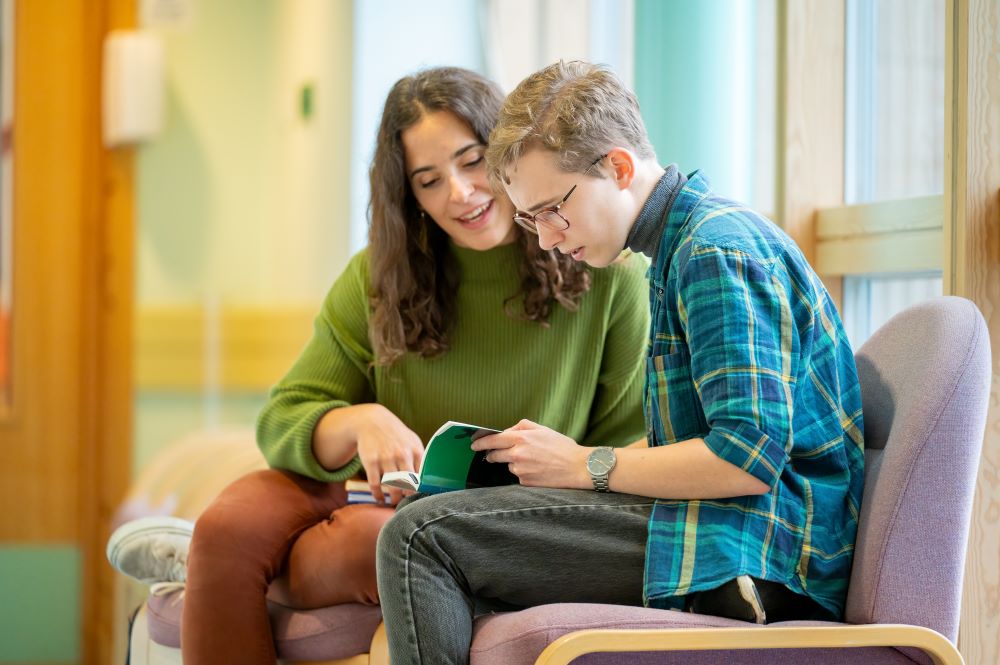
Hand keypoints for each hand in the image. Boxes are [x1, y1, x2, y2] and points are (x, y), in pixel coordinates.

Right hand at [339, 404, 423, 504]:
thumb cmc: (396, 434)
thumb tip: (428, 479)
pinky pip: (375, 485)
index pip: (422, 477)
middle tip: (407, 504)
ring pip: (393, 487)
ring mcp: (386, 458)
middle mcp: (402, 454)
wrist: (372, 421)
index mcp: (415, 450)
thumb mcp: (412, 441)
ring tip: (395, 503)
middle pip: (409, 485)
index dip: (421, 490)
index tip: (419, 498)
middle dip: (409, 498)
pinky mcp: (371, 461)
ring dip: (394, 499)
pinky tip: (380, 499)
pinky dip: (378, 495)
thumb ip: (420, 458)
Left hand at [470, 419, 589, 488]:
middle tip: (493, 455)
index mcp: (521, 438)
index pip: (492, 440)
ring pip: (509, 466)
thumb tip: (507, 431)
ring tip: (534, 461)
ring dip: (514, 463)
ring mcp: (520, 470)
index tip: (474, 445)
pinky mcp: (525, 482)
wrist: (578, 467)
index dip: (480, 443)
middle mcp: (517, 454)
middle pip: (495, 455)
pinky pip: (519, 476)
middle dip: (492, 455)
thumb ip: (522, 427)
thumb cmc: (563, 447)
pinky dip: (524, 473)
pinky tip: (538, 470)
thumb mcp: (542, 429)